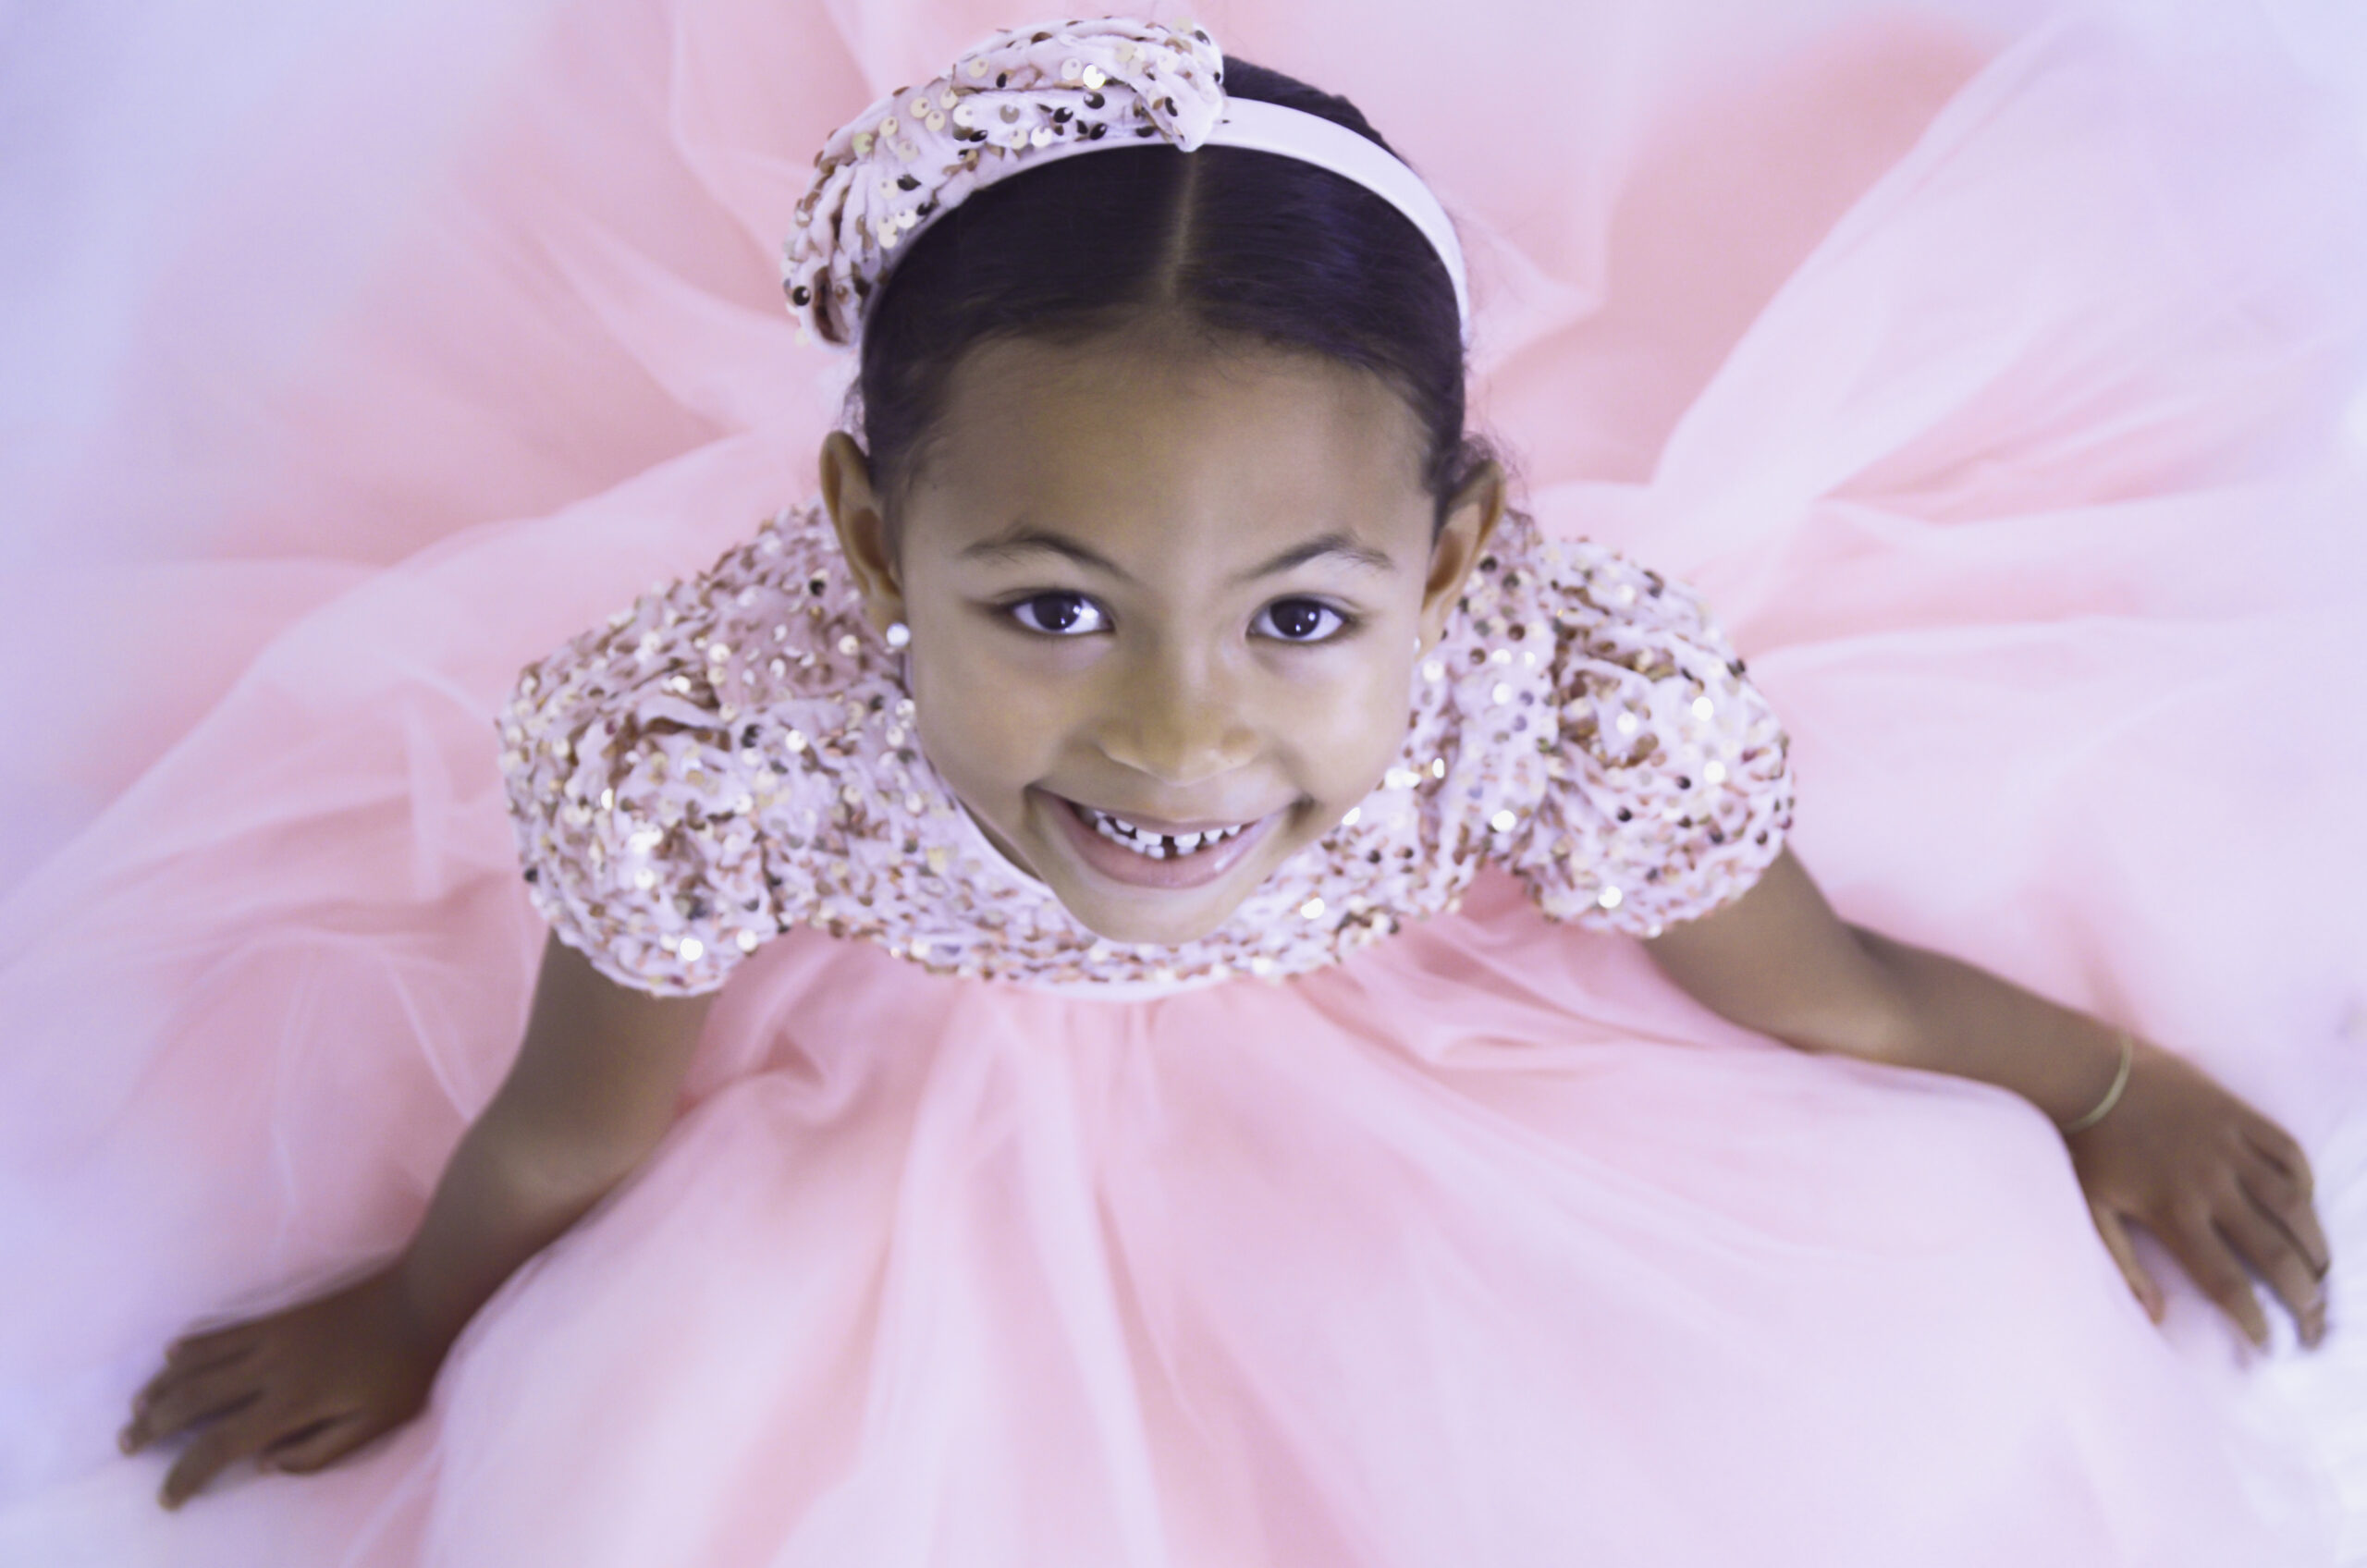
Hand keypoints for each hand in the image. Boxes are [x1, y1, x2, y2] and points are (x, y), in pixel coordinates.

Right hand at [119, 1260, 448, 1507]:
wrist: (422, 1299)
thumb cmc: (405, 1368)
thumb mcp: (374, 1424)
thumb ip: (318, 1453)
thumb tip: (264, 1465)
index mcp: (292, 1402)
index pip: (220, 1445)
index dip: (186, 1475)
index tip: (167, 1499)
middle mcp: (270, 1367)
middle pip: (192, 1399)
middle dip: (153, 1425)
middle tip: (127, 1446)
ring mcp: (271, 1336)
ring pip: (196, 1362)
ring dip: (160, 1386)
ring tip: (135, 1409)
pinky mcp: (278, 1316)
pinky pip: (221, 1331)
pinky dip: (190, 1346)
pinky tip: (172, 1356)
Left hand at [2067, 1038, 2329, 1349]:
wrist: (2087, 1072)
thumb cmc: (2086, 1144)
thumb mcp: (2093, 1207)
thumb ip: (2124, 1265)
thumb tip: (2155, 1317)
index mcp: (2174, 1212)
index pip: (2226, 1279)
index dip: (2253, 1317)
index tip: (2270, 1344)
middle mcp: (2212, 1184)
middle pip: (2273, 1251)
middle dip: (2303, 1295)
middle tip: (2316, 1324)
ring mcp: (2229, 1146)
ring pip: (2293, 1203)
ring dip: (2316, 1243)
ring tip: (2324, 1274)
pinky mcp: (2237, 1113)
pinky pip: (2287, 1150)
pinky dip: (2305, 1179)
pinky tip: (2309, 1204)